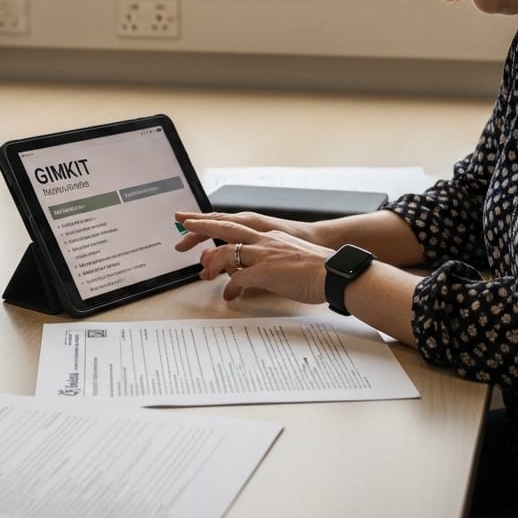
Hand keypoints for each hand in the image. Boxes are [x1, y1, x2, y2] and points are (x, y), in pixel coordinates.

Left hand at [174, 212, 332, 303]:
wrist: (334, 273)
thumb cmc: (318, 269)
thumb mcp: (290, 257)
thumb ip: (271, 260)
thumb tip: (257, 271)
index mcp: (270, 235)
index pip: (236, 225)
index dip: (215, 223)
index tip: (199, 221)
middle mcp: (264, 240)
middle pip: (224, 227)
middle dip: (200, 226)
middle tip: (182, 224)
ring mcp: (264, 254)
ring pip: (226, 251)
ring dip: (212, 264)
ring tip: (204, 275)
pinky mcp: (265, 271)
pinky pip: (238, 277)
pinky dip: (231, 287)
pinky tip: (229, 295)